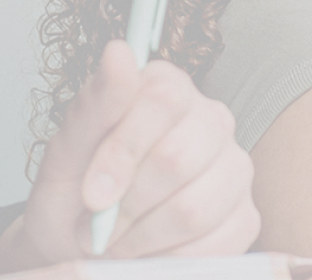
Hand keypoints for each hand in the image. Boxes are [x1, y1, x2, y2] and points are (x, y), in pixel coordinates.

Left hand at [1, 40, 260, 269]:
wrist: (79, 249)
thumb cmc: (73, 197)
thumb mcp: (65, 154)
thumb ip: (94, 105)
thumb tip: (119, 52)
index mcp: (167, 88)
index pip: (163, 99)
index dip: (122, 152)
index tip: (92, 192)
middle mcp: (210, 121)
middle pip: (178, 157)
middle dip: (126, 204)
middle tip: (99, 225)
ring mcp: (234, 169)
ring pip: (194, 207)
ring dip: (142, 237)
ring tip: (117, 242)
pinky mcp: (246, 216)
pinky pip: (215, 244)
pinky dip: (168, 259)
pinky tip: (149, 251)